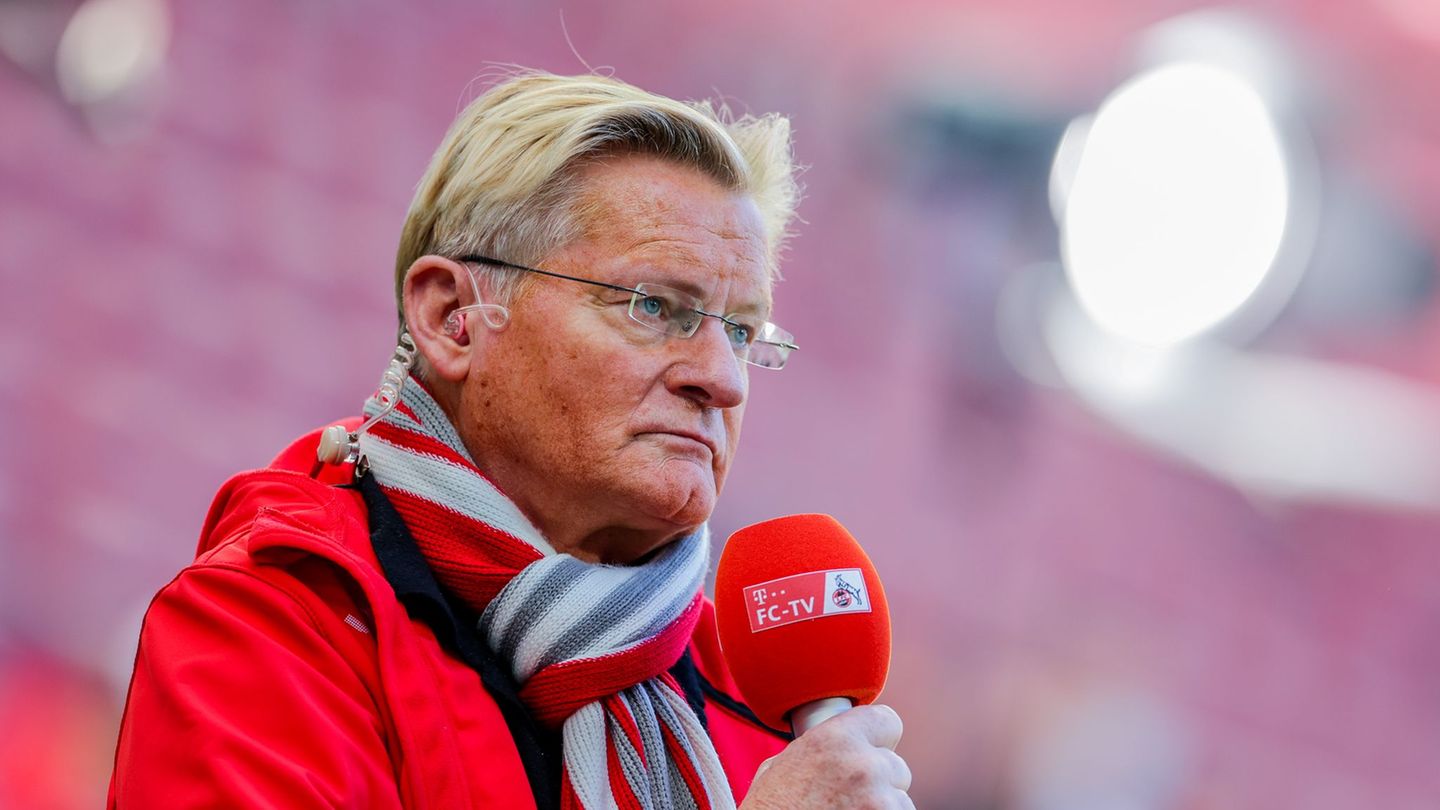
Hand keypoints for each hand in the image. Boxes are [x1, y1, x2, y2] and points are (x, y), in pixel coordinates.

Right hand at [740, 704, 913, 809]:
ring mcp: (879, 801)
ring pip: (901, 800)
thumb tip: (833, 748)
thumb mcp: (781, 766)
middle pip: (897, 767)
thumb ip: (817, 749)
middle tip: (850, 797)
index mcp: (835, 739)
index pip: (888, 721)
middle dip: (880, 782)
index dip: (880, 739)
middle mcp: (863, 765)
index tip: (872, 751)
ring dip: (883, 807)